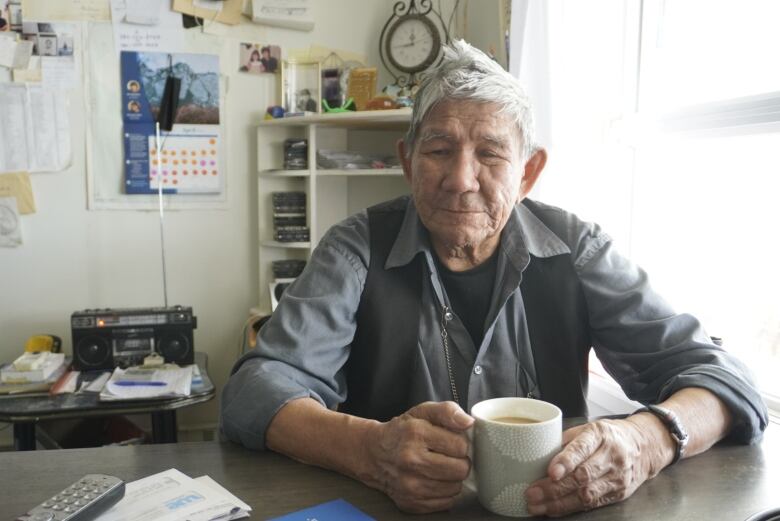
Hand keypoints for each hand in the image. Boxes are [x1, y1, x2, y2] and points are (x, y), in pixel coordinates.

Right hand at [363, 401, 473, 512]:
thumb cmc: (402, 431)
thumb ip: (447, 411)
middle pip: (461, 470)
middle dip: (460, 461)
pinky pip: (446, 502)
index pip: (460, 446)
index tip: (450, 441)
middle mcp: (411, 462)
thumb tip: (468, 422)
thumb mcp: (422, 411)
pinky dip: (444, 492)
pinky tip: (433, 480)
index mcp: (415, 434)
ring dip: (452, 478)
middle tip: (448, 456)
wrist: (373, 454)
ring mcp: (410, 486)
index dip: (460, 443)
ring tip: (440, 467)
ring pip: (455, 488)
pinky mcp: (412, 503)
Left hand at [524, 416, 672, 516]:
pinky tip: (553, 509)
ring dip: (559, 503)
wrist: (642, 447)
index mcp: (599, 435)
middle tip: (532, 493)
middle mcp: (610, 456)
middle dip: (554, 488)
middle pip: (582, 476)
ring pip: (586, 494)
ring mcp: (617, 477)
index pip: (582, 449)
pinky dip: (570, 508)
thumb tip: (537, 454)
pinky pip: (592, 504)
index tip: (551, 472)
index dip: (566, 461)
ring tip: (537, 505)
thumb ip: (564, 441)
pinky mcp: (619, 493)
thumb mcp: (587, 429)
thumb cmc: (608, 436)